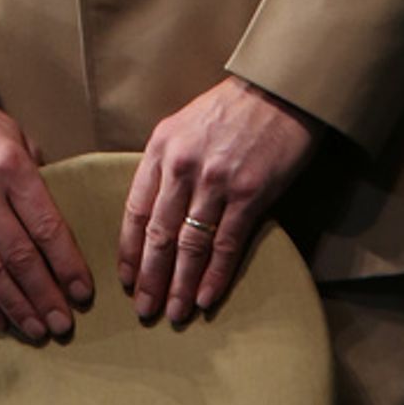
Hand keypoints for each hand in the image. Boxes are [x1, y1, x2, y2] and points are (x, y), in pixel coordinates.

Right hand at [0, 69, 92, 341]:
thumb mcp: (15, 136)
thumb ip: (36, 178)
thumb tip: (56, 225)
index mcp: (11, 166)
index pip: (47, 227)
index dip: (67, 265)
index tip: (83, 294)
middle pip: (20, 256)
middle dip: (46, 296)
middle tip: (64, 326)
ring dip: (16, 306)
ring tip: (37, 331)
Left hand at [118, 78, 322, 325]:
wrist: (278, 92)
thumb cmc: (229, 109)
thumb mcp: (182, 126)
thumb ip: (165, 165)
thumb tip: (152, 209)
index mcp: (160, 148)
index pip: (135, 209)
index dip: (128, 249)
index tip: (125, 279)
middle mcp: (183, 167)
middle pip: (158, 234)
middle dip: (149, 277)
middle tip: (144, 310)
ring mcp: (216, 182)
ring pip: (190, 246)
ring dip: (180, 285)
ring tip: (173, 313)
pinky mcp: (250, 194)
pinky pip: (226, 244)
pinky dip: (215, 276)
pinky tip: (206, 299)